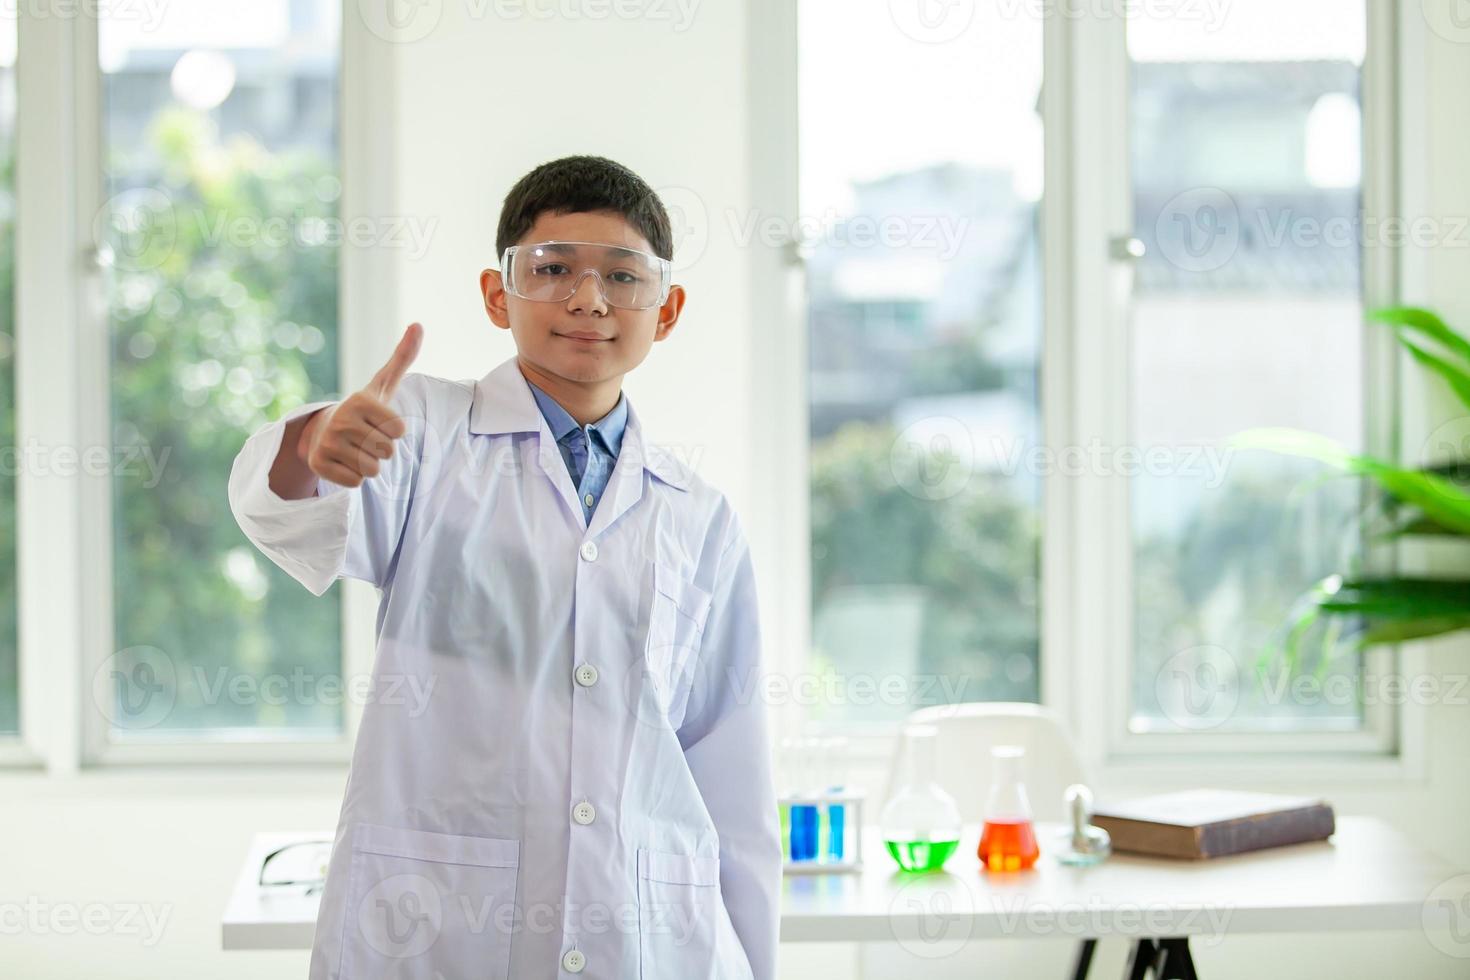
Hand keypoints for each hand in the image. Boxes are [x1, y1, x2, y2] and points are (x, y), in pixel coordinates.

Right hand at [300, 323, 423, 487]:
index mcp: (360, 401)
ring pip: (372, 470)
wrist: (320, 431)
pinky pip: (355, 483)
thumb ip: (403, 356)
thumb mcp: (383, 383)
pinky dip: (354, 477)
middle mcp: (341, 420)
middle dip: (381, 449)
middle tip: (365, 438)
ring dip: (369, 464)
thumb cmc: (363, 410)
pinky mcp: (318, 465)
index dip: (394, 431)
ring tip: (355, 450)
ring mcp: (327, 442)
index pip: (399, 430)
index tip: (378, 422)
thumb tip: (418, 324)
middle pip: (387, 452)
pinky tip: (343, 461)